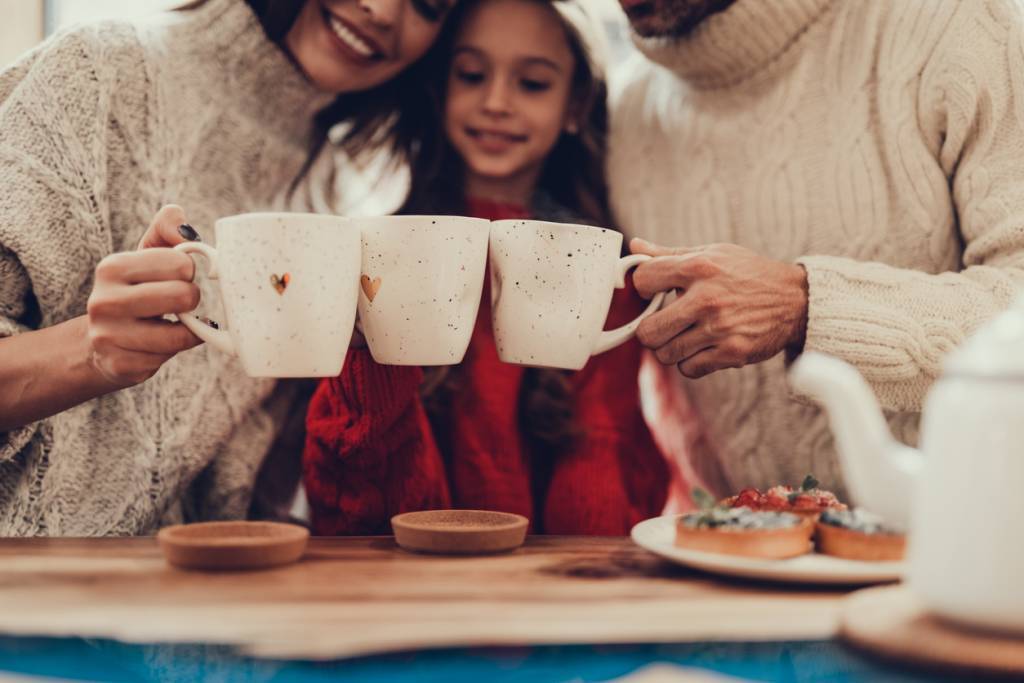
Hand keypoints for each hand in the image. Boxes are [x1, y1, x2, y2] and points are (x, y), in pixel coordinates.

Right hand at [85, 205, 203, 386]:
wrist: (101, 342)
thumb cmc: (136, 290)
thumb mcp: (146, 254)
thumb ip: (168, 229)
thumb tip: (188, 230)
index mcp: (112, 267)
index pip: (181, 263)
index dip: (188, 271)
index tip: (175, 277)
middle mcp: (104, 301)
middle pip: (185, 296)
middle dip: (191, 299)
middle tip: (177, 302)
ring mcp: (109, 336)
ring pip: (181, 333)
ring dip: (187, 329)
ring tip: (170, 323)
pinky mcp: (121, 365)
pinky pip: (171, 357)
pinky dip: (175, 350)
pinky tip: (158, 344)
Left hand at [631, 238, 808, 378]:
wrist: (796, 300)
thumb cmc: (748, 274)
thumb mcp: (712, 254)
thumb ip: (670, 254)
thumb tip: (635, 246)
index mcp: (699, 267)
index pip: (643, 280)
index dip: (643, 288)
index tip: (654, 293)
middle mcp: (707, 298)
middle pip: (647, 331)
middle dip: (651, 330)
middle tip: (664, 324)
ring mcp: (719, 328)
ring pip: (665, 354)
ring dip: (671, 348)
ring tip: (686, 336)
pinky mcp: (732, 353)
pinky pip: (688, 369)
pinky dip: (691, 362)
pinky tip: (703, 348)